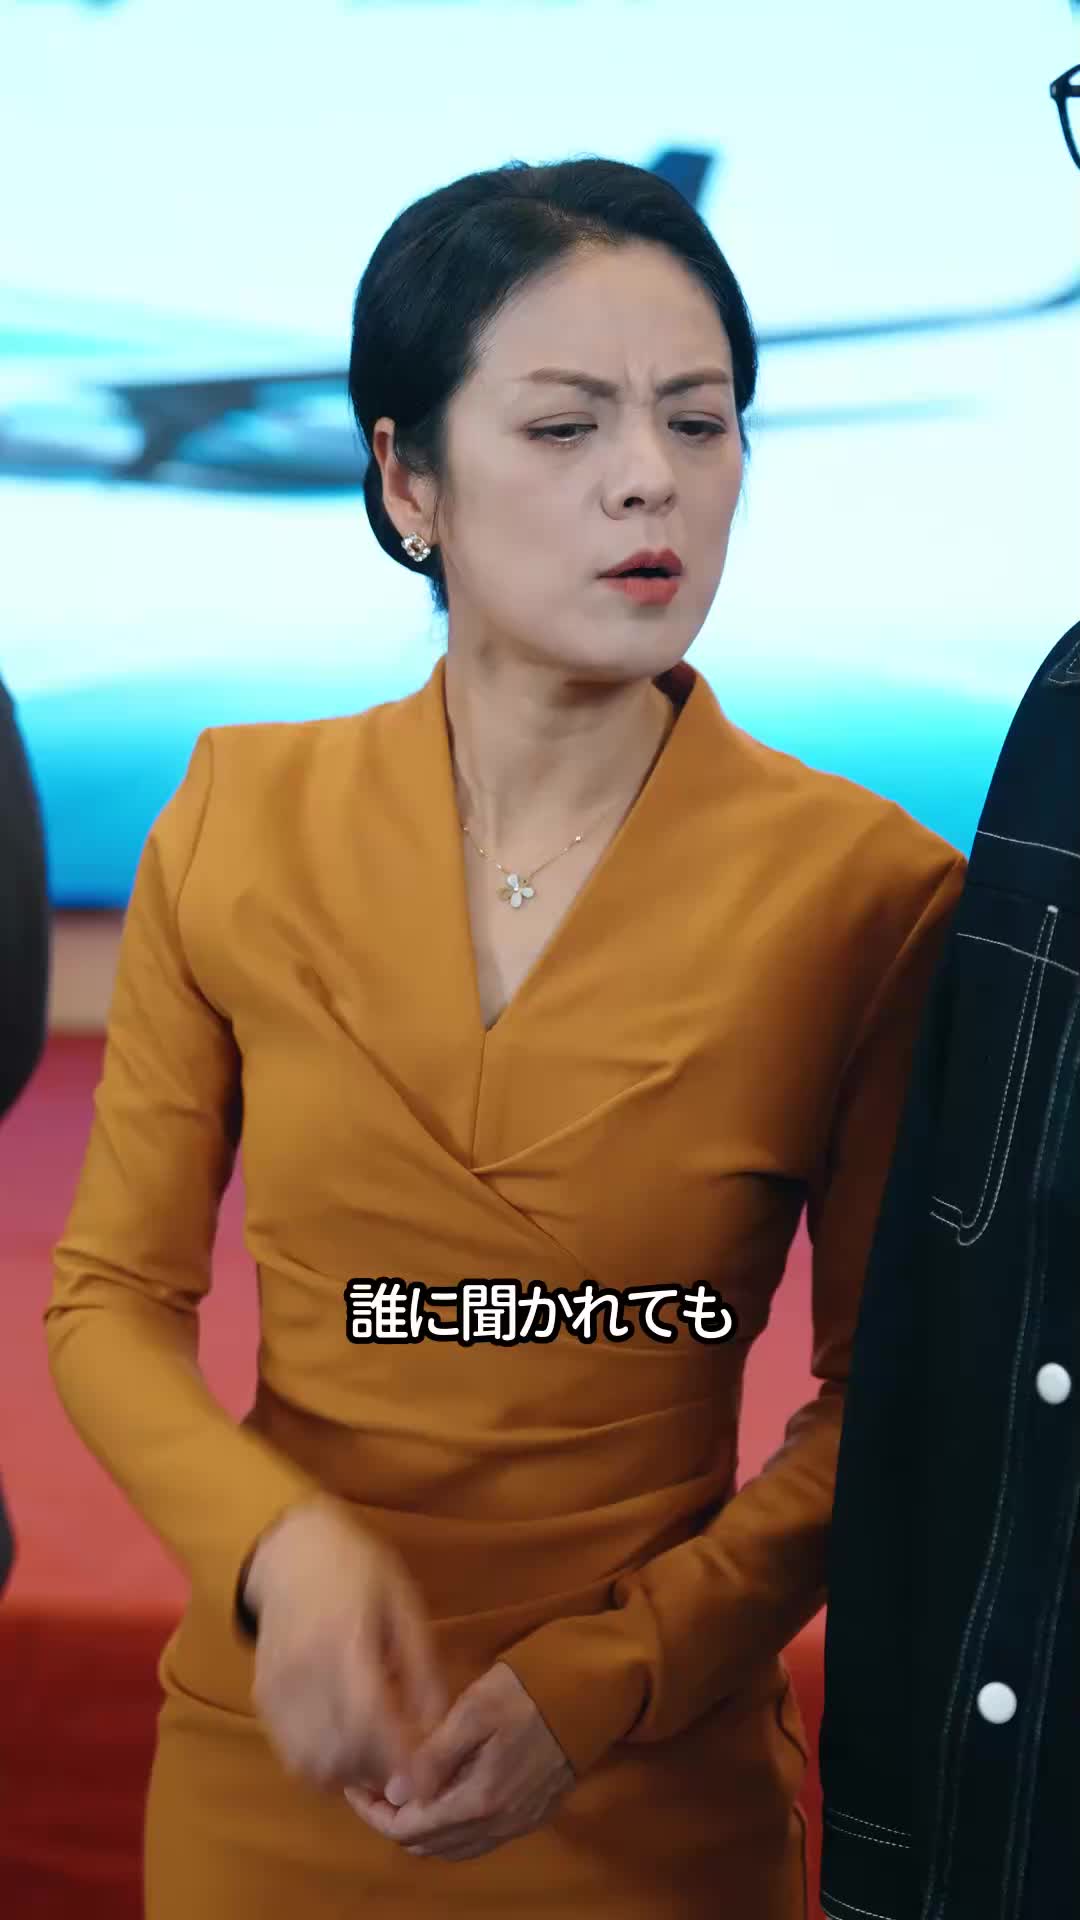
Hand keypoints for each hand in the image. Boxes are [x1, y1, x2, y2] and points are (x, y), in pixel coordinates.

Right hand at [243, 1499, 447, 1795]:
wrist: (291, 1551)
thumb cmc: (357, 1570)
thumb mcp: (403, 1603)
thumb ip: (422, 1665)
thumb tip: (439, 1724)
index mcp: (344, 1638)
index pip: (369, 1717)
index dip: (398, 1757)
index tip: (426, 1777)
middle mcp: (304, 1670)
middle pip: (341, 1752)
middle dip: (380, 1771)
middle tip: (407, 1762)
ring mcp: (277, 1688)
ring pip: (312, 1765)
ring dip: (351, 1775)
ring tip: (378, 1757)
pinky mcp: (262, 1699)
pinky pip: (292, 1756)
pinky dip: (323, 1767)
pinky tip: (348, 1747)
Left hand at [345, 1660, 573, 1861]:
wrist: (588, 1694)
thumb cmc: (527, 1693)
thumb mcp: (473, 1711)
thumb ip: (434, 1756)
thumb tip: (395, 1794)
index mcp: (479, 1801)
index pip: (408, 1829)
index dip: (374, 1812)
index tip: (356, 1786)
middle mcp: (497, 1824)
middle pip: (427, 1845)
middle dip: (393, 1820)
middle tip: (375, 1785)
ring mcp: (516, 1824)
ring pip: (453, 1847)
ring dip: (421, 1828)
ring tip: (402, 1791)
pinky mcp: (531, 1816)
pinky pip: (478, 1840)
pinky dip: (450, 1828)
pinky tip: (442, 1797)